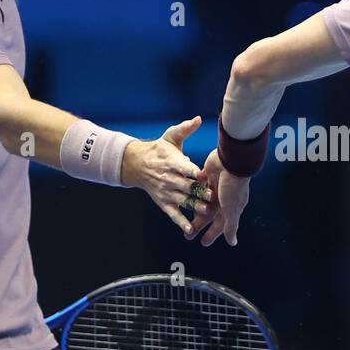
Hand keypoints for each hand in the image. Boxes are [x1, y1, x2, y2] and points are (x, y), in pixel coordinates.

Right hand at [122, 116, 212, 235]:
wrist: (137, 164)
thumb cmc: (160, 149)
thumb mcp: (171, 137)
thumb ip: (185, 129)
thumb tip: (199, 119)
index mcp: (172, 162)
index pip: (182, 166)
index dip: (192, 171)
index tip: (201, 174)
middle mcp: (168, 178)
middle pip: (185, 186)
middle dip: (198, 191)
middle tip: (212, 196)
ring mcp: (166, 192)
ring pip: (181, 201)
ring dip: (194, 207)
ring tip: (206, 212)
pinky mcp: (163, 203)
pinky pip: (173, 214)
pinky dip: (181, 222)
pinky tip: (190, 230)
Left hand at [185, 149, 248, 245]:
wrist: (231, 160)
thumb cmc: (233, 186)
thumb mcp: (231, 209)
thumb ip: (230, 226)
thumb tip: (232, 243)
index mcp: (231, 207)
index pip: (220, 224)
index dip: (212, 234)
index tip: (203, 243)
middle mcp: (224, 197)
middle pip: (209, 215)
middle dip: (199, 225)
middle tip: (188, 235)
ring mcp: (216, 186)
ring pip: (202, 201)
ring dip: (193, 209)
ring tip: (183, 216)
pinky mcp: (208, 175)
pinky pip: (198, 185)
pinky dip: (192, 191)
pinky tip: (182, 196)